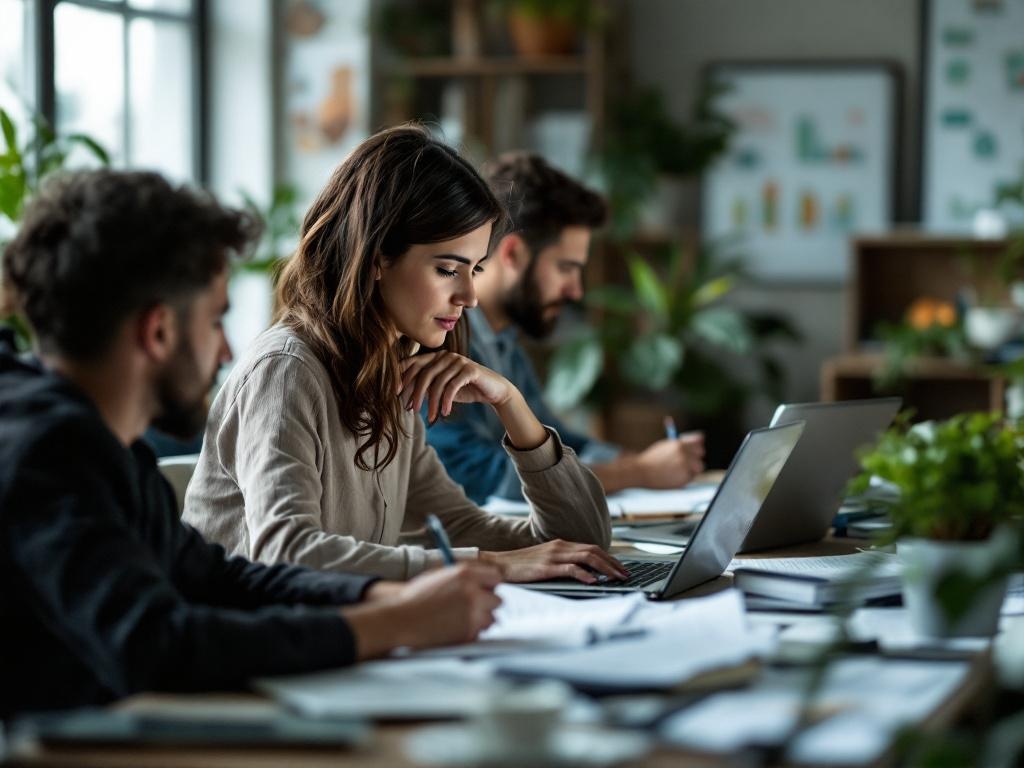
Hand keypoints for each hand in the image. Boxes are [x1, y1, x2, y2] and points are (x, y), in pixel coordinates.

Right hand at [342, 562, 502, 657]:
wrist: (401, 619)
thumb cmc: (416, 597)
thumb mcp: (440, 576)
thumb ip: (464, 577)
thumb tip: (484, 583)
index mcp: (465, 574)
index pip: (496, 577)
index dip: (490, 585)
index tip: (486, 590)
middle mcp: (472, 593)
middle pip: (497, 600)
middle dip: (487, 604)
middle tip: (473, 607)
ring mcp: (472, 615)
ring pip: (491, 619)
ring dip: (481, 620)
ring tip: (460, 619)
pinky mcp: (468, 633)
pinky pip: (479, 633)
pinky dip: (470, 633)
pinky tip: (453, 629)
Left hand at [399, 351, 512, 422]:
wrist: (492, 391)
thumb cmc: (464, 389)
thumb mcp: (442, 389)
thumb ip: (426, 387)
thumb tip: (403, 397)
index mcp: (436, 357)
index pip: (414, 363)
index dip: (402, 376)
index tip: (394, 393)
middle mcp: (446, 355)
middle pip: (424, 373)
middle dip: (415, 393)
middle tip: (411, 410)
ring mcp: (459, 361)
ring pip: (438, 382)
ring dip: (432, 402)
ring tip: (430, 416)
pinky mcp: (470, 369)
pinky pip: (452, 386)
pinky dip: (446, 401)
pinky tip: (445, 412)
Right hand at [480, 540, 628, 583]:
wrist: (497, 564)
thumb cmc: (520, 566)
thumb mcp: (545, 561)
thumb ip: (562, 563)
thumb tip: (585, 574)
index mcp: (560, 545)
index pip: (591, 548)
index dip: (609, 557)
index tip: (621, 568)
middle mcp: (560, 547)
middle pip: (594, 551)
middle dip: (613, 563)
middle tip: (626, 574)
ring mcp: (553, 556)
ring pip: (587, 557)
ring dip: (605, 568)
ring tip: (616, 578)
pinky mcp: (546, 567)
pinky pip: (570, 568)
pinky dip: (584, 574)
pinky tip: (593, 581)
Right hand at [634, 432, 704, 487]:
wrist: (641, 472)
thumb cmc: (651, 459)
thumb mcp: (665, 446)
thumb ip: (681, 444)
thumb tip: (697, 440)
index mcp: (679, 444)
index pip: (699, 439)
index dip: (697, 444)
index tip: (694, 448)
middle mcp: (684, 454)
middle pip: (701, 453)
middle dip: (695, 456)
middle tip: (687, 461)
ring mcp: (685, 467)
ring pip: (699, 467)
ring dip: (692, 468)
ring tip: (678, 471)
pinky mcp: (684, 478)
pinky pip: (691, 477)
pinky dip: (685, 478)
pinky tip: (673, 477)